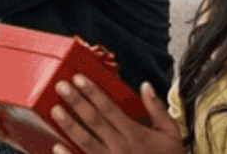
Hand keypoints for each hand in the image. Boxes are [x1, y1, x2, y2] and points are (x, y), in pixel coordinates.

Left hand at [49, 77, 182, 153]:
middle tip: (60, 86)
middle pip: (94, 121)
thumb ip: (157, 109)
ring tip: (55, 110)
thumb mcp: (170, 134)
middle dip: (76, 102)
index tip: (78, 79)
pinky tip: (57, 146)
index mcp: (136, 134)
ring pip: (86, 141)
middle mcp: (122, 147)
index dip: (92, 92)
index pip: (109, 108)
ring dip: (69, 125)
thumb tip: (146, 85)